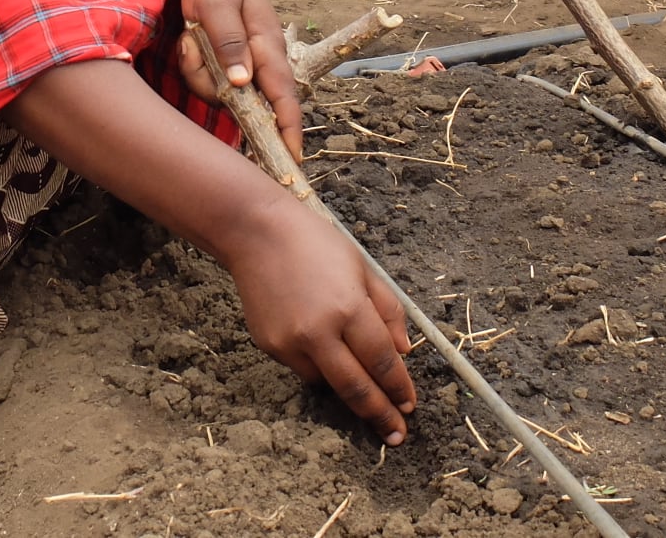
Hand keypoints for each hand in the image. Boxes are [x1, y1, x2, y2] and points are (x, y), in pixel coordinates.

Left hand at [172, 0, 301, 159]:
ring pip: (222, 93)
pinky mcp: (228, 63)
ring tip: (190, 35)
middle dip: (216, 92)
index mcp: (267, 45)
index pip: (284, 96)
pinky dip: (194, 65)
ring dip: (198, 72)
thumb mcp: (216, 5)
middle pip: (246, 102)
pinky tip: (190, 39)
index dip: (289, 130)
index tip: (290, 159)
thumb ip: (229, 43)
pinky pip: (209, 81)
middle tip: (192, 48)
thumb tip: (243, 84)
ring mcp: (245, 63)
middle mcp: (261, 59)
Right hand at [226, 192, 417, 444]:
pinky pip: (303, 369)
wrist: (255, 232)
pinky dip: (318, 366)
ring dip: (347, 386)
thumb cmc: (315, 242)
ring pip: (328, 383)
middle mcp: (318, 331)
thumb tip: (403, 353)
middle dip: (380, 414)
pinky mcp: (270, 346)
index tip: (409, 405)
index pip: (382, 360)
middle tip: (396, 434)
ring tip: (358, 378)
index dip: (399, 387)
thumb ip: (387, 310)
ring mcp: (290, 342)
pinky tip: (319, 342)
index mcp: (348, 307)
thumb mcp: (362, 268)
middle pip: (356, 388)